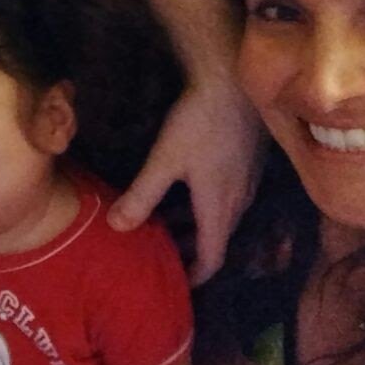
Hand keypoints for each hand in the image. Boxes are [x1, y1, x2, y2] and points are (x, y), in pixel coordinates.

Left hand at [107, 80, 261, 284]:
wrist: (233, 81)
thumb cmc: (199, 122)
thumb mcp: (164, 160)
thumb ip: (141, 195)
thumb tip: (116, 227)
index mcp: (220, 208)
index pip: (213, 257)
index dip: (195, 275)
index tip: (176, 283)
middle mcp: (239, 200)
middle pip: (217, 238)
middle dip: (191, 250)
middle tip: (163, 254)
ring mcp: (247, 180)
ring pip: (222, 215)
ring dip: (196, 224)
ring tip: (166, 222)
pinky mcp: (248, 160)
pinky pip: (228, 195)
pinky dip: (205, 203)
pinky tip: (185, 187)